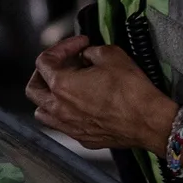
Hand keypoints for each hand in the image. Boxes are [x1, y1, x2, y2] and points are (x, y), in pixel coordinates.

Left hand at [26, 37, 175, 151]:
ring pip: (42, 112)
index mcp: (61, 85)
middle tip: (59, 64)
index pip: (44, 61)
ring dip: (47, 97)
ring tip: (61, 88)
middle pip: (33, 89)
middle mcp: (59, 108)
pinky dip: (63, 114)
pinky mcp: (82, 138)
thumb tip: (86, 55)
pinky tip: (78, 106)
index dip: (62, 47)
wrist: (148, 121)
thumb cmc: (131, 90)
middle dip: (42, 73)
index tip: (79, 44)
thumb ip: (92, 52)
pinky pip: (62, 126)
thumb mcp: (112, 55)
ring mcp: (69, 126)